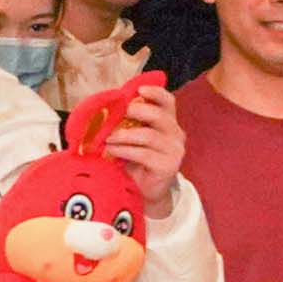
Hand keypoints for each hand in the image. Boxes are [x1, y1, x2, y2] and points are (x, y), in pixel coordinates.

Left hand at [104, 79, 189, 212]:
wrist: (147, 191)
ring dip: (124, 135)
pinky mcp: (168, 166)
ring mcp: (174, 151)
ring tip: (107, 138)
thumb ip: (128, 122)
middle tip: (120, 114)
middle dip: (137, 111)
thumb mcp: (134, 137)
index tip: (139, 89)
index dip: (156, 92)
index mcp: (169, 123)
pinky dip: (124, 150)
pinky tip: (113, 150)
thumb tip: (106, 108)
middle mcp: (176, 134)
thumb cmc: (137, 161)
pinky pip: (144, 153)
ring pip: (149, 135)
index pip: (168, 102)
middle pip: (160, 116)